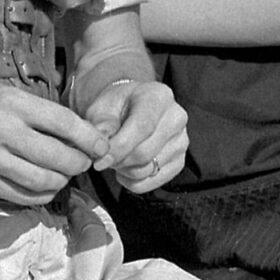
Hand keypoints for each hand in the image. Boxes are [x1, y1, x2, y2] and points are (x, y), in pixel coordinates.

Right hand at [0, 82, 110, 205]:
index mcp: (11, 104)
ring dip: (63, 180)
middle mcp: (2, 132)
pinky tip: (46, 184)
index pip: (63, 123)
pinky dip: (43, 193)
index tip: (102, 146)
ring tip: (65, 172)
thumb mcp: (5, 92)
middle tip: (84, 161)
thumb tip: (80, 132)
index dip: (89, 138)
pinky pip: (24, 196)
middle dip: (80, 162)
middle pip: (58, 157)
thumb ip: (39, 111)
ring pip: (44, 181)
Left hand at [80, 79, 187, 193]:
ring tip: (115, 156)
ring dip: (123, 170)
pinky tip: (125, 166)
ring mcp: (181, 141)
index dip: (119, 147)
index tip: (99, 159)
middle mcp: (176, 118)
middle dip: (117, 160)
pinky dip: (131, 181)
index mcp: (158, 97)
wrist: (128, 109)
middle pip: (144, 153)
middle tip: (102, 157)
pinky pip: (150, 182)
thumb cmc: (114, 107)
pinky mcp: (179, 162)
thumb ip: (100, 125)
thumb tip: (102, 149)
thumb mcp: (101, 107)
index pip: (143, 127)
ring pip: (146, 170)